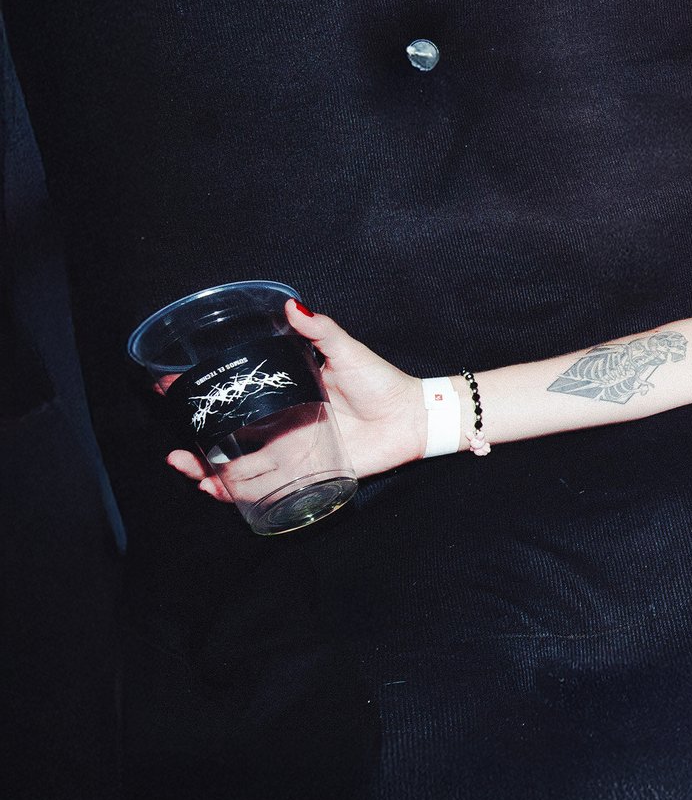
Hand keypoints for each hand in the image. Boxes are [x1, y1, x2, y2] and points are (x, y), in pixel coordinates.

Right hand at [164, 298, 426, 503]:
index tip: (171, 392)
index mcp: (286, 399)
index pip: (237, 402)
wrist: (412, 417)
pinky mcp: (309, 475)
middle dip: (196, 450)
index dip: (203, 400)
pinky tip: (219, 492)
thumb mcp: (347, 351)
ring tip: (191, 470)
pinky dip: (240, 496)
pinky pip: (269, 490)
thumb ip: (320, 330)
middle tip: (175, 450)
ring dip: (210, 475)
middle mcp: (284, 429)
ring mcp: (294, 454)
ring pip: (241, 471)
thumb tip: (292, 304)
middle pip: (230, 444)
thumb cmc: (382, 383)